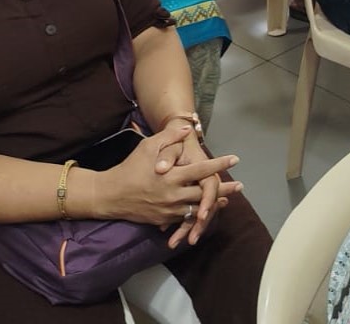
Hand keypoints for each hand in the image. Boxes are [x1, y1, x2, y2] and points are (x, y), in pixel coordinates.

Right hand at [93, 124, 240, 242]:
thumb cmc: (130, 167)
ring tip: (227, 201)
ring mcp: (168, 210)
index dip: (220, 164)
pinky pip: (183, 219)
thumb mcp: (148, 146)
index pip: (202, 169)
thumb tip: (188, 129)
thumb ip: (170, 136)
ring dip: (212, 205)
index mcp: (172, 176)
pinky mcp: (162, 220)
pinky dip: (196, 214)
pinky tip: (204, 211)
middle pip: (205, 194)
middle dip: (224, 190)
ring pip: (196, 210)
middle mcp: (173, 195)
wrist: (110, 196)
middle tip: (239, 186)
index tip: (235, 159)